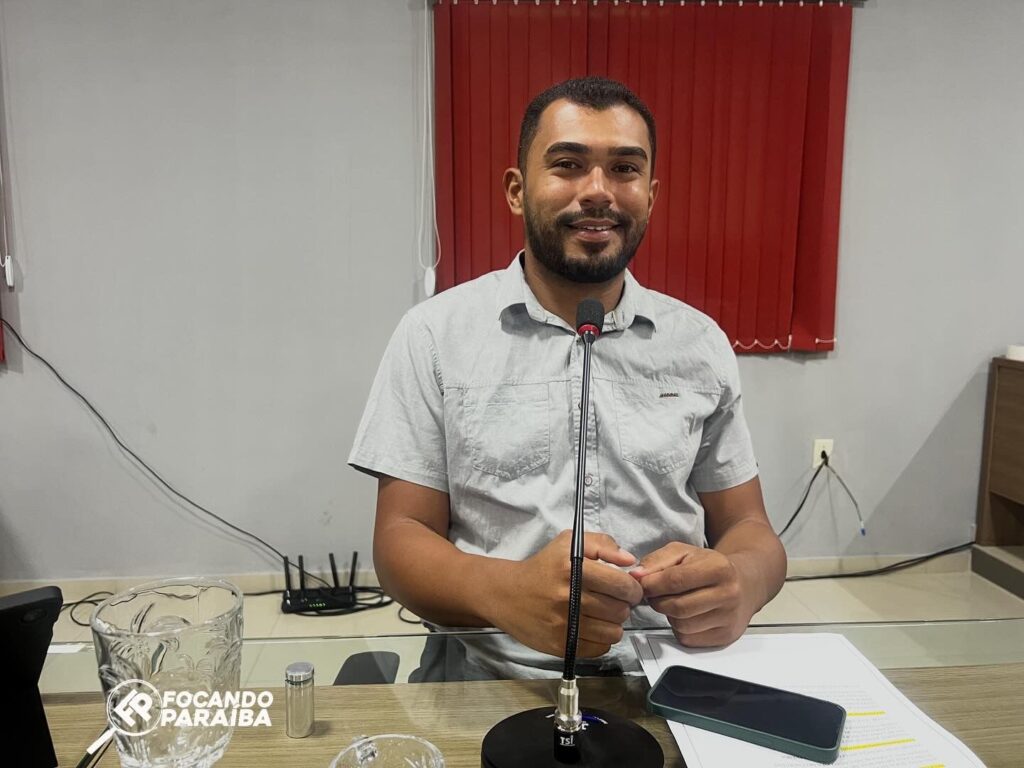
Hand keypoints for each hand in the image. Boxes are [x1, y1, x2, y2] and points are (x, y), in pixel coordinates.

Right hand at [495, 530, 643, 658]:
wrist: (506, 594)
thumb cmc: (544, 567)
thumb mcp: (569, 543)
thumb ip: (602, 544)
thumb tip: (629, 560)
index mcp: (572, 568)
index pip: (621, 584)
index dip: (632, 588)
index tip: (628, 589)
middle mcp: (568, 596)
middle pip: (620, 610)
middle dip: (624, 606)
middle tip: (614, 601)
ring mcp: (563, 624)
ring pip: (613, 632)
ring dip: (614, 624)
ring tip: (603, 615)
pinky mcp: (560, 645)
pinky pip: (600, 648)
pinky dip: (601, 639)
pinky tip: (592, 627)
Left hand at [631, 542, 756, 647]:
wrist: (744, 584)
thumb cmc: (709, 567)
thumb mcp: (683, 552)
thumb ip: (656, 561)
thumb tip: (636, 576)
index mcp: (719, 568)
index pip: (675, 580)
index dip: (652, 584)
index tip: (642, 583)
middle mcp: (728, 594)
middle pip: (677, 607)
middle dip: (657, 601)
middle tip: (655, 594)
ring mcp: (728, 618)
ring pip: (681, 625)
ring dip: (668, 615)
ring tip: (673, 602)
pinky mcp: (724, 636)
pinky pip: (688, 639)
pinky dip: (679, 629)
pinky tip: (686, 615)